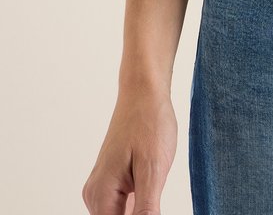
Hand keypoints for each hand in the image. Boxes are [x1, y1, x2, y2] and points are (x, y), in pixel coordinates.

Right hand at [82, 89, 176, 214]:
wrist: (144, 92)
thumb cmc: (149, 122)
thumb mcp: (153, 168)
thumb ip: (146, 208)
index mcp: (101, 194)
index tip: (152, 207)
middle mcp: (95, 195)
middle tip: (155, 195)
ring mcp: (102, 188)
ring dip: (139, 212)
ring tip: (152, 186)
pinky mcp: (113, 182)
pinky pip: (123, 206)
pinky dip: (138, 207)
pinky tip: (152, 191)